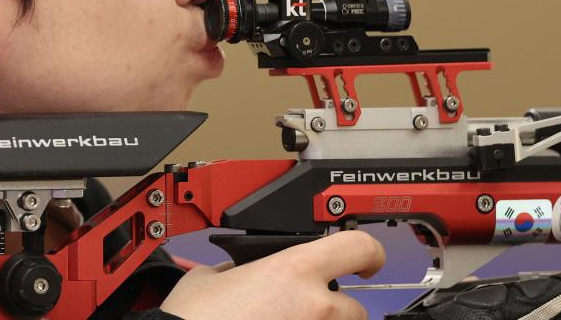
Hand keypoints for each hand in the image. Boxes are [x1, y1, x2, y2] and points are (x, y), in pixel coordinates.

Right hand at [160, 230, 384, 318]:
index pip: (358, 248)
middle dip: (335, 307)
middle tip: (305, 307)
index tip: (367, 259)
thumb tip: (245, 272)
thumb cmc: (192, 318)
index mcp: (294, 271)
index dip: (368, 252)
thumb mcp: (213, 275)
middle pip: (354, 307)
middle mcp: (312, 307)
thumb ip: (241, 268)